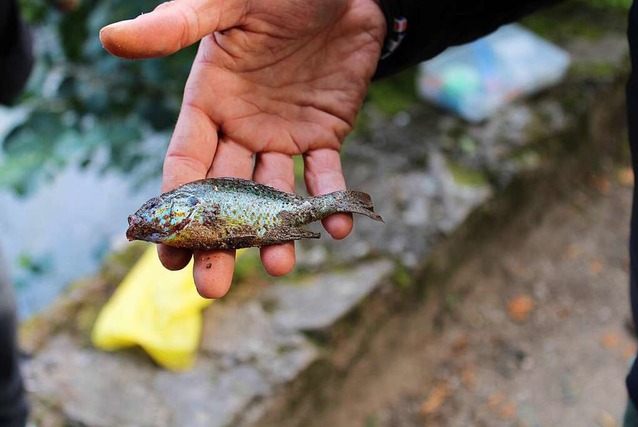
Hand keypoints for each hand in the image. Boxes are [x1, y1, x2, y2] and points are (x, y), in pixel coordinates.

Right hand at [100, 0, 385, 297]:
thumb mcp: (226, 5)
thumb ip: (177, 26)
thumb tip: (109, 39)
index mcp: (208, 103)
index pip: (185, 165)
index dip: (177, 210)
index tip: (168, 255)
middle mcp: (242, 128)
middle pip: (227, 194)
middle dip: (220, 240)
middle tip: (212, 286)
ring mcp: (284, 135)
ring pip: (275, 194)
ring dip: (277, 232)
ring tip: (278, 265)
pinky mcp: (326, 133)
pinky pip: (327, 176)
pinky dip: (331, 202)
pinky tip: (337, 227)